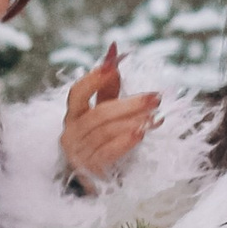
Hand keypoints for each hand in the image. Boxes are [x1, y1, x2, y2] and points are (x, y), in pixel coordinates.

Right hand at [60, 44, 161, 183]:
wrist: (92, 177)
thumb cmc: (100, 136)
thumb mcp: (104, 108)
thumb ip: (108, 82)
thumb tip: (114, 49)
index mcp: (73, 114)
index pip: (77, 92)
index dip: (93, 79)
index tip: (113, 66)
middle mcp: (71, 132)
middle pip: (99, 114)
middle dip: (130, 104)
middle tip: (155, 98)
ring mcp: (78, 152)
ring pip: (106, 132)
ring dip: (132, 122)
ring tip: (154, 117)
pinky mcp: (89, 169)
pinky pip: (108, 151)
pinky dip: (126, 141)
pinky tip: (141, 134)